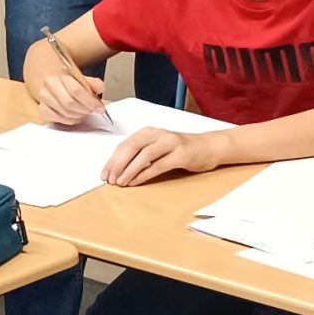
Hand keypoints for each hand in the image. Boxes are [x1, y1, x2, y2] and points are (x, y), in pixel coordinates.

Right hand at [29, 65, 109, 126]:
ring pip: (65, 113)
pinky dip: (70, 120)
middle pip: (69, 103)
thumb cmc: (71, 84)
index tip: (100, 108)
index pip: (76, 90)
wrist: (57, 84)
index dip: (90, 101)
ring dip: (79, 116)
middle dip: (84, 110)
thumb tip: (101, 88)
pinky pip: (59, 119)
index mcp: (61, 75)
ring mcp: (44, 98)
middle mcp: (50, 85)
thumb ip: (94, 84)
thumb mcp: (85, 81)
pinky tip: (75, 116)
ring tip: (85, 113)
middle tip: (92, 111)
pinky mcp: (43, 109)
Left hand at [103, 127, 226, 186]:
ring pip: (143, 156)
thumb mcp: (158, 147)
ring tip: (120, 182)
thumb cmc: (181, 149)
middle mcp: (158, 134)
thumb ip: (141, 154)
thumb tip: (119, 169)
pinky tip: (136, 182)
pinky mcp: (181, 154)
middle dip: (117, 165)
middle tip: (109, 179)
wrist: (209, 147)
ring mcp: (170, 143)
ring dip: (129, 170)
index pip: (125, 144)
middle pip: (131, 147)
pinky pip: (158, 165)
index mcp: (149, 132)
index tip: (104, 173)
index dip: (112, 159)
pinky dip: (144, 174)